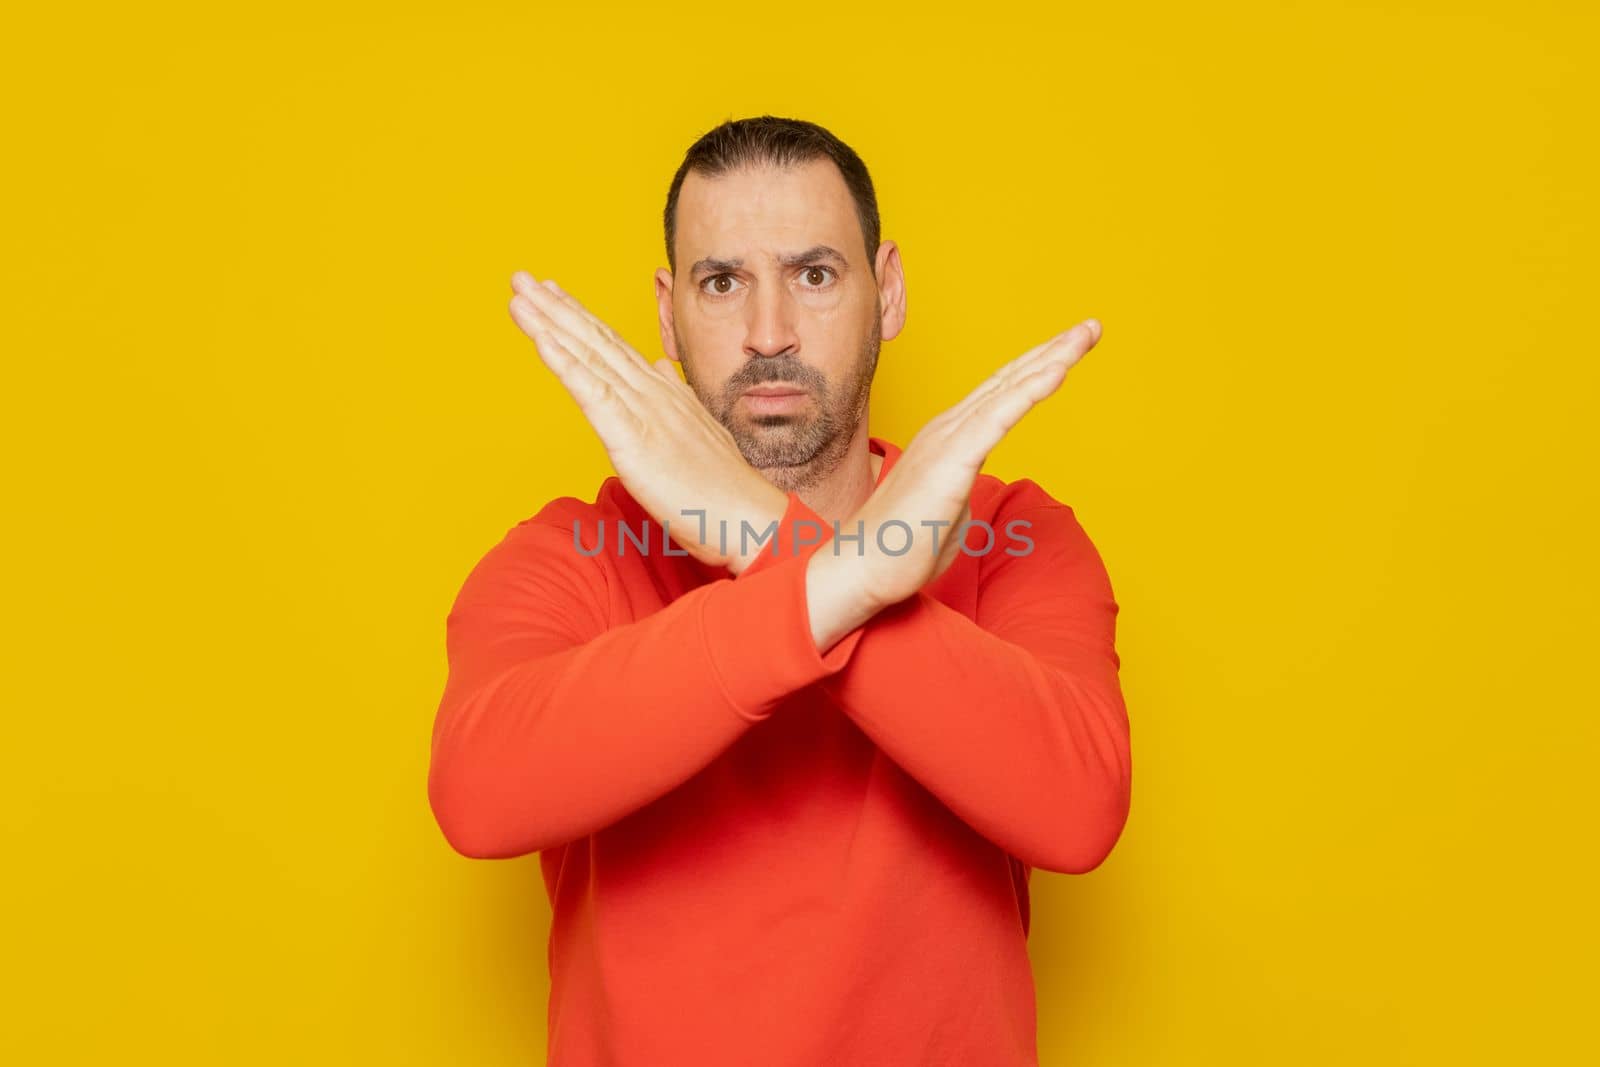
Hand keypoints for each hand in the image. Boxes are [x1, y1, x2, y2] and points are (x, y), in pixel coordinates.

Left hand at [508, 271, 786, 572]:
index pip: (614, 346)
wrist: (743, 512)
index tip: (554, 293)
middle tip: (522, 278)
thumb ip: (675, 396)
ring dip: (550, 323)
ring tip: (521, 294)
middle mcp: (650, 391)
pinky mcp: (630, 435)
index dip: (581, 318)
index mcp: (662, 392)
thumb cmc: (721, 485)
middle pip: (595, 341)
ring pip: (587, 356)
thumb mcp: (697, 431)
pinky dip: (563, 362)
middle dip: (555, 308)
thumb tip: (658, 369)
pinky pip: (590, 391)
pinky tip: (541, 339)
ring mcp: (640, 409)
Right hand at [814, 319, 1102, 623]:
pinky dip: (1030, 390)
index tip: (1070, 349)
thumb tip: (972, 483)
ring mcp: (948, 440)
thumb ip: (963, 487)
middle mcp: (948, 429)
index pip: (1000, 394)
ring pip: (1008, 389)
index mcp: (948, 439)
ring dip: (1051, 358)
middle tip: (1091, 327)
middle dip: (1053, 350)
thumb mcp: (948, 508)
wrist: (863, 568)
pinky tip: (1058, 371)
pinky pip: (998, 417)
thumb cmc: (901, 546)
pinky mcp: (951, 460)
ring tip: (1086, 333)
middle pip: (1009, 379)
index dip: (1036, 367)